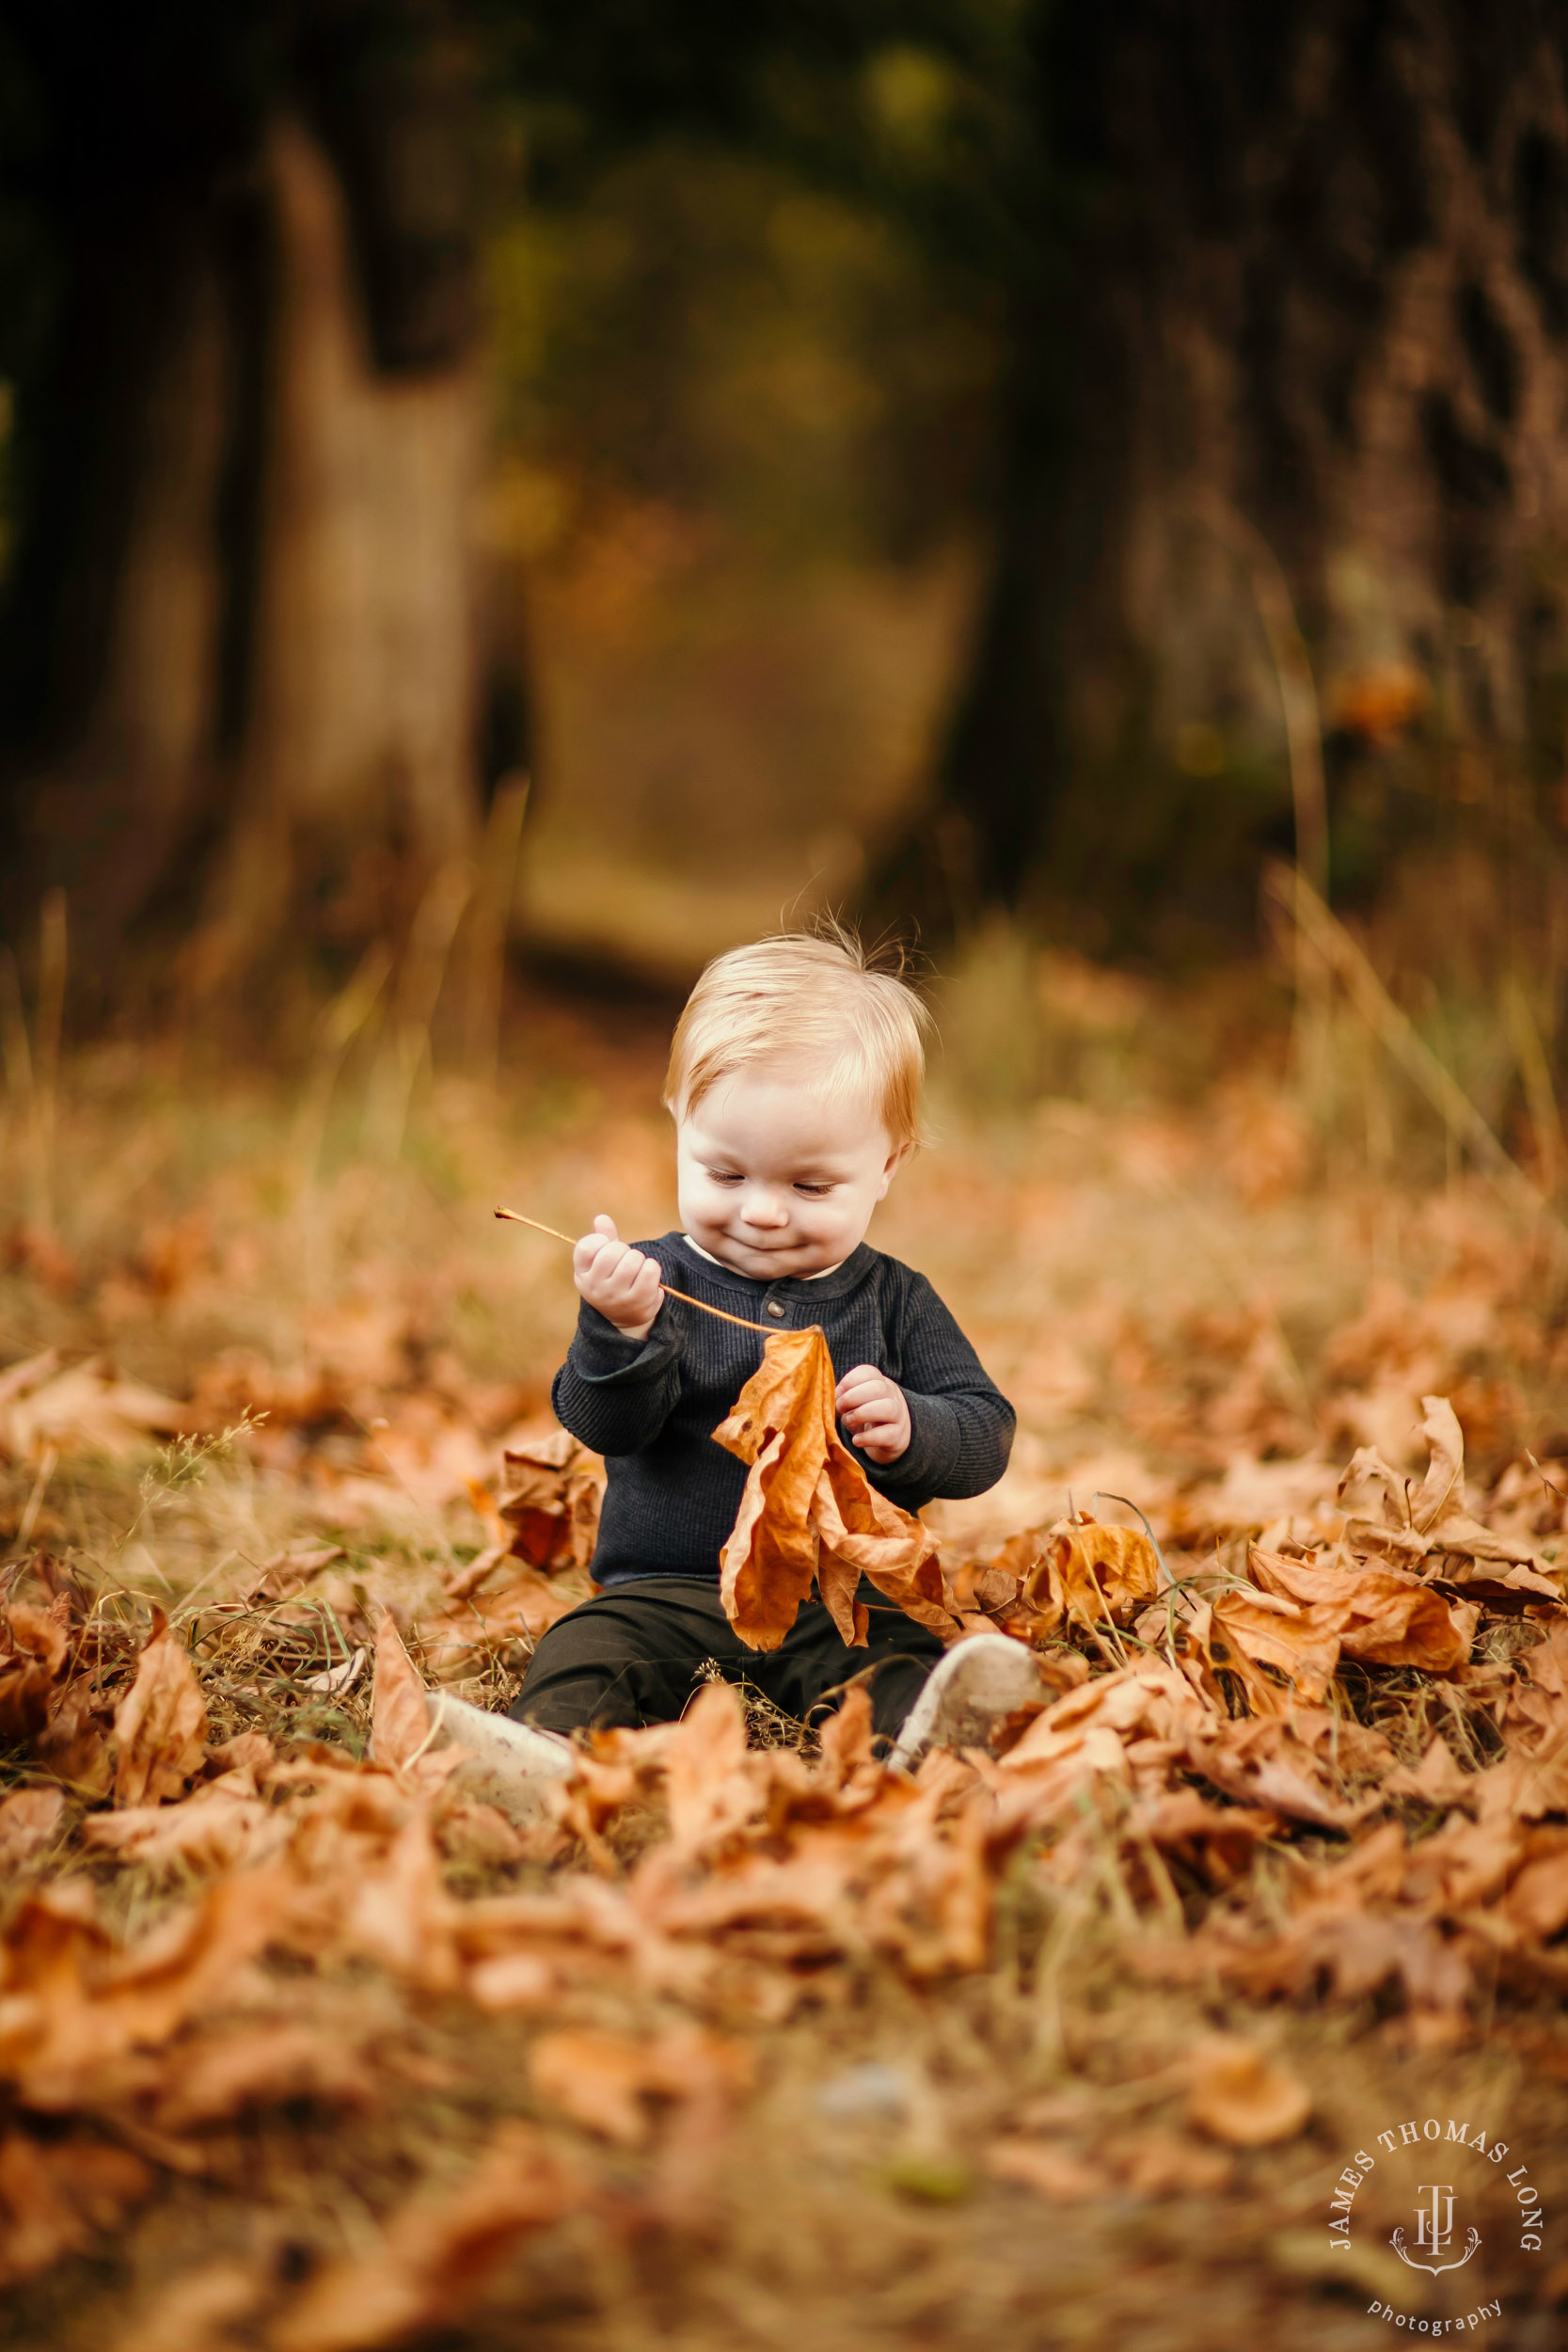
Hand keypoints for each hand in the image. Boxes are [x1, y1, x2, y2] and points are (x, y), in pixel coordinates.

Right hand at [574, 1215, 662, 1339]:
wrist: (623, 1316)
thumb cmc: (611, 1279)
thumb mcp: (601, 1261)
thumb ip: (602, 1238)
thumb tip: (601, 1218)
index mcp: (582, 1274)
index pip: (587, 1247)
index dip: (601, 1241)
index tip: (605, 1248)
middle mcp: (595, 1287)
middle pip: (614, 1250)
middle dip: (624, 1249)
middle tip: (625, 1259)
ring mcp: (616, 1296)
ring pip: (633, 1259)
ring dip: (639, 1258)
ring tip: (636, 1268)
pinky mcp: (638, 1301)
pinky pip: (650, 1270)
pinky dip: (653, 1267)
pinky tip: (647, 1275)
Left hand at [835, 1364, 910, 1464]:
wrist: (890, 1437)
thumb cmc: (866, 1416)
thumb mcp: (855, 1403)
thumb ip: (843, 1398)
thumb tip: (830, 1401)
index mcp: (880, 1382)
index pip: (869, 1373)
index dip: (849, 1381)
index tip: (836, 1394)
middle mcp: (892, 1396)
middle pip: (879, 1388)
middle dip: (853, 1397)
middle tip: (840, 1408)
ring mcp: (899, 1416)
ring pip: (888, 1408)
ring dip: (862, 1414)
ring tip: (848, 1421)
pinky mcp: (898, 1437)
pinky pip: (887, 1435)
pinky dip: (868, 1437)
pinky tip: (856, 1440)